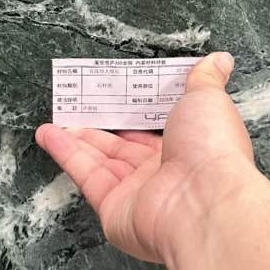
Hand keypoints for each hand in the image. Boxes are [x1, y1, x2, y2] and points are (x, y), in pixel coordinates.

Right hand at [34, 52, 255, 263]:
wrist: (204, 201)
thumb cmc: (211, 149)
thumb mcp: (207, 99)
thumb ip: (203, 79)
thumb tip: (220, 59)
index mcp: (186, 148)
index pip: (152, 130)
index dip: (130, 112)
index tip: (112, 95)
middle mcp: (161, 174)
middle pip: (121, 147)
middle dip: (98, 127)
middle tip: (76, 108)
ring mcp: (136, 194)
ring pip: (99, 162)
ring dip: (74, 140)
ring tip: (53, 121)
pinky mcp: (113, 210)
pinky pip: (86, 177)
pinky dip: (65, 155)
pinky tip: (50, 135)